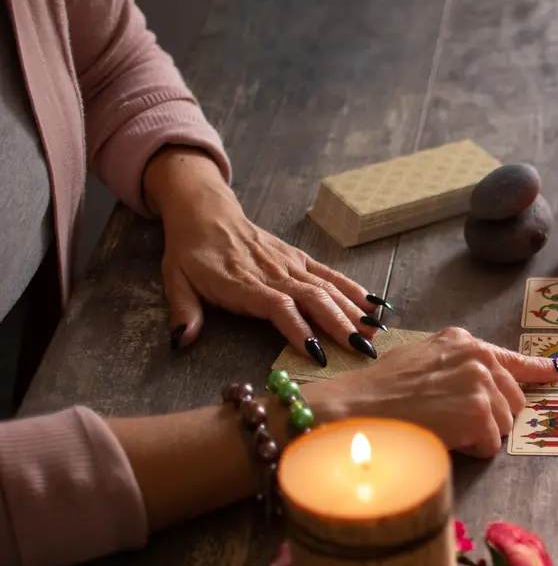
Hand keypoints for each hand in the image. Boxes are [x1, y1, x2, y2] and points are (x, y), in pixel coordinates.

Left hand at [144, 147, 379, 361]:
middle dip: (340, 326)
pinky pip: (330, 274)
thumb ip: (183, 311)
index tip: (318, 353)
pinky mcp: (299, 257)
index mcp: (243, 282)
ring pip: (327, 288)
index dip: (299, 329)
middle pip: (313, 299)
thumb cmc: (190, 252)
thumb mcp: (175, 280)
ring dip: (353, 311)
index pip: (278, 307)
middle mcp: (273, 272)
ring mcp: (290, 263)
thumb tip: (181, 340)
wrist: (205, 211)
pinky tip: (376, 306)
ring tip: (375, 334)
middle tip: (362, 350)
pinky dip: (354, 289)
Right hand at [307, 328, 557, 456]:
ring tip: (439, 426)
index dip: (539, 370)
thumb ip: (455, 364)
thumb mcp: (421, 360)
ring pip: (503, 426)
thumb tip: (484, 380)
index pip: (513, 359)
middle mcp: (478, 356)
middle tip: (449, 422)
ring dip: (477, 436)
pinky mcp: (480, 410)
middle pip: (512, 401)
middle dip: (488, 420)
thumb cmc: (379, 393)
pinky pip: (490, 446)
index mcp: (463, 341)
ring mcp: (481, 382)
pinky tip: (441, 437)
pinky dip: (469, 451)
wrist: (356, 410)